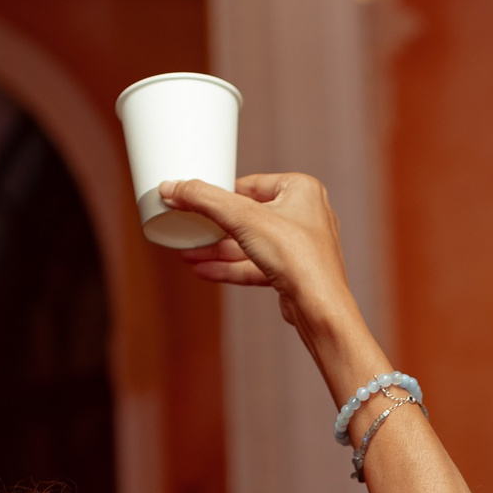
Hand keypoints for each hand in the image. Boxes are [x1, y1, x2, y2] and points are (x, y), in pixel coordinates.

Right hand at [161, 173, 368, 363]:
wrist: (319, 307)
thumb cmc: (298, 257)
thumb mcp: (243, 218)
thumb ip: (205, 200)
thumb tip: (172, 187)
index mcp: (301, 188)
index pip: (251, 184)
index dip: (220, 192)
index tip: (194, 199)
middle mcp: (305, 213)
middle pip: (248, 215)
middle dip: (214, 226)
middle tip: (187, 227)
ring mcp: (300, 245)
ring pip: (250, 243)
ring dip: (218, 250)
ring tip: (187, 253)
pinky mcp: (293, 272)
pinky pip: (256, 264)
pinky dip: (231, 268)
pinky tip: (204, 270)